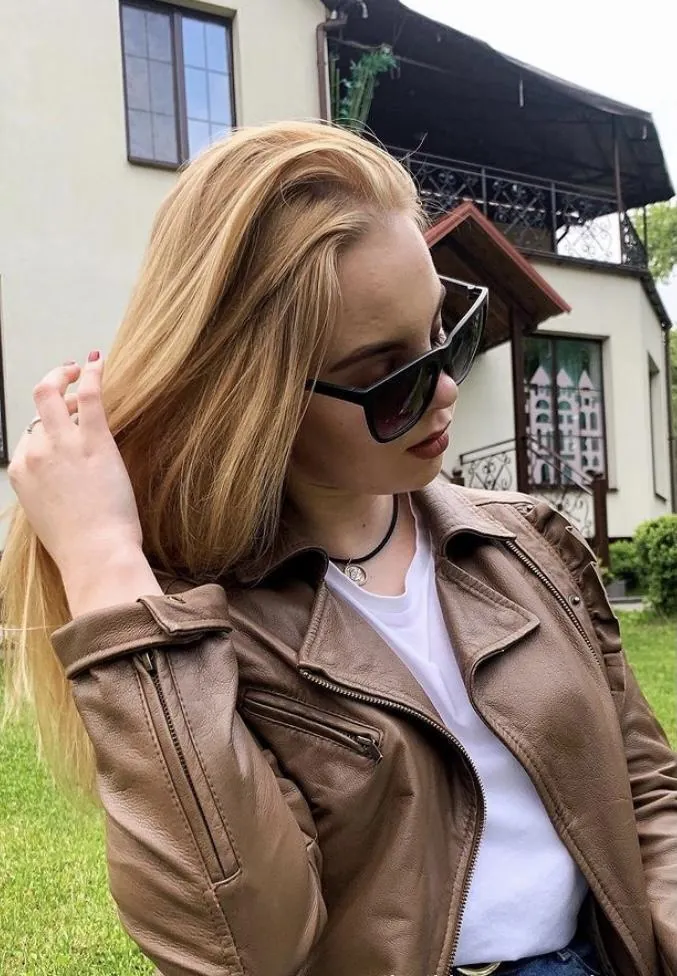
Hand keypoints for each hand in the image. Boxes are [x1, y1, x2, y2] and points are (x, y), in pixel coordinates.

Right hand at [9, 353, 144, 583]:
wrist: (95, 555)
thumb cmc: (79, 544)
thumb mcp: (49, 515)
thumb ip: (48, 490)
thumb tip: (63, 479)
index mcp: (20, 473)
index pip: (29, 436)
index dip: (48, 425)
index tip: (65, 422)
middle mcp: (34, 453)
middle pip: (36, 407)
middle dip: (50, 388)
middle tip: (66, 378)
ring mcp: (61, 444)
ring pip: (52, 393)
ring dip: (65, 376)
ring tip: (81, 371)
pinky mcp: (93, 441)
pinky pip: (89, 396)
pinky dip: (92, 375)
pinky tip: (98, 362)